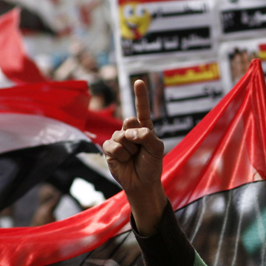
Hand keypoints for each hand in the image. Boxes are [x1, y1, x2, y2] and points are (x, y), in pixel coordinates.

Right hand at [102, 80, 165, 232]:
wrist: (142, 183)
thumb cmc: (151, 165)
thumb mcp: (157, 149)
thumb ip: (148, 136)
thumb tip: (131, 132)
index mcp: (144, 127)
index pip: (142, 109)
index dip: (140, 95)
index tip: (139, 81)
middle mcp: (130, 130)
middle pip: (129, 121)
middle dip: (136, 136)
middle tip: (140, 149)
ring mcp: (118, 138)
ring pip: (122, 136)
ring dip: (130, 149)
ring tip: (133, 157)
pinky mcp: (109, 149)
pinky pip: (113, 146)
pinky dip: (121, 155)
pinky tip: (124, 160)